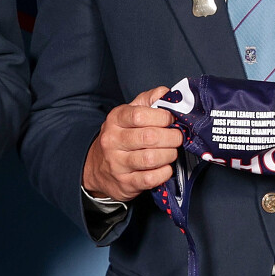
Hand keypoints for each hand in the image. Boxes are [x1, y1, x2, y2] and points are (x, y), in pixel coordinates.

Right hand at [81, 87, 182, 201]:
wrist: (96, 166)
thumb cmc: (120, 136)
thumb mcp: (128, 113)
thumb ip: (148, 100)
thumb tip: (166, 92)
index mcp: (115, 119)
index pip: (139, 115)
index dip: (161, 116)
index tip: (171, 119)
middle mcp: (113, 140)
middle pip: (149, 137)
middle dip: (171, 137)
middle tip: (177, 137)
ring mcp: (117, 163)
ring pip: (151, 159)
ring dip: (169, 155)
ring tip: (172, 152)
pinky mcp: (124, 183)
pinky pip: (150, 179)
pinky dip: (164, 173)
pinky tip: (165, 167)